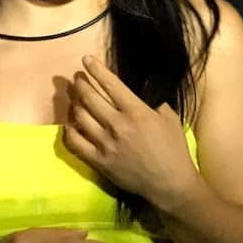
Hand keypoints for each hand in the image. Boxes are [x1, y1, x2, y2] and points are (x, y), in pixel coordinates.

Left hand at [63, 56, 199, 209]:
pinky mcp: (98, 161)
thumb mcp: (170, 118)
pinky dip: (69, 130)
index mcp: (136, 112)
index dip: (97, 70)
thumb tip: (137, 95)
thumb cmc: (173, 149)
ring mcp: (105, 144)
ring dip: (75, 103)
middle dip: (81, 83)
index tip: (87, 60)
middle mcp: (117, 125)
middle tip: (78, 78)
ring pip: (80, 117)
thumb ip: (152, 103)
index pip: (111, 84)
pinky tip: (69, 124)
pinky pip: (74, 142)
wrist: (169, 183)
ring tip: (75, 98)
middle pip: (90, 98)